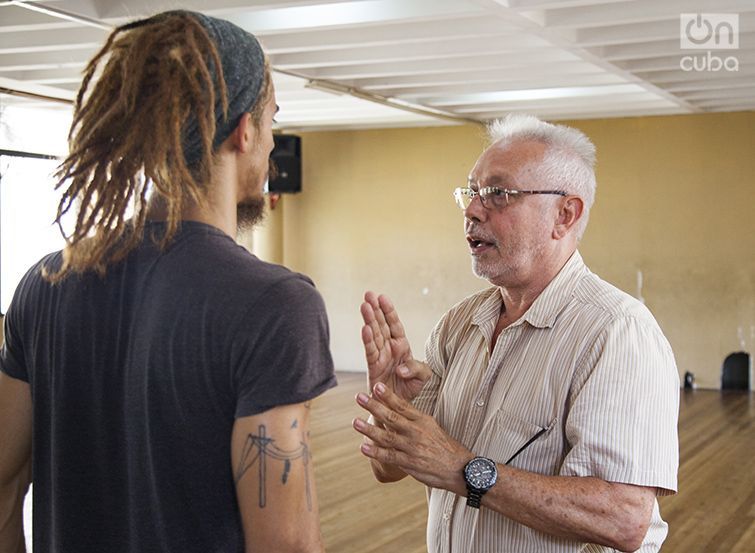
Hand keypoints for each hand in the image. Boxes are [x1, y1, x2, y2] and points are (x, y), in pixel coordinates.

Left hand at [353, 382, 470, 493]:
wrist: (460, 468)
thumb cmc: (445, 447)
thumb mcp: (432, 427)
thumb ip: (414, 419)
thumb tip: (397, 410)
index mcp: (422, 420)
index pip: (403, 405)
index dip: (388, 396)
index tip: (377, 386)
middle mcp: (416, 432)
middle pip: (392, 417)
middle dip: (374, 406)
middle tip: (359, 397)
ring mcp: (412, 448)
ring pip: (387, 436)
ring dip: (370, 429)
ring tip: (355, 422)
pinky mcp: (409, 463)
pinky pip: (390, 456)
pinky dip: (376, 452)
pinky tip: (363, 447)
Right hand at [360, 291, 429, 401]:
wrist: (397, 407)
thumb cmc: (409, 389)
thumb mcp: (423, 377)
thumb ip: (417, 369)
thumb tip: (402, 369)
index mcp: (402, 346)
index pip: (395, 325)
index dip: (389, 311)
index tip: (382, 297)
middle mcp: (389, 348)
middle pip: (381, 325)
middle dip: (375, 309)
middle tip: (368, 294)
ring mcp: (380, 357)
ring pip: (374, 335)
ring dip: (369, 320)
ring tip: (364, 305)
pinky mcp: (373, 368)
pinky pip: (370, 352)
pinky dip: (367, 340)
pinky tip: (364, 328)